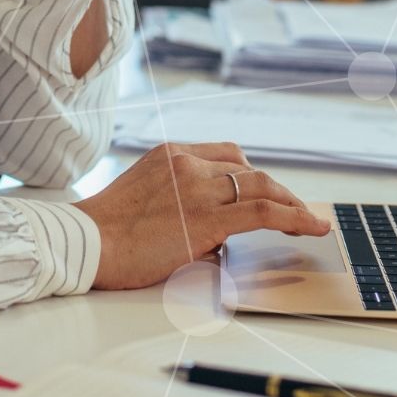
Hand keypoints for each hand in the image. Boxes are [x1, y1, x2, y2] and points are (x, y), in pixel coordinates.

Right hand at [73, 142, 330, 290]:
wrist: (85, 242)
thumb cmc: (104, 234)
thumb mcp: (142, 200)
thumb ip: (178, 206)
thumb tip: (213, 240)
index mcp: (170, 154)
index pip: (227, 154)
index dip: (252, 174)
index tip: (266, 191)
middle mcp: (188, 164)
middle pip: (247, 169)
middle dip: (277, 190)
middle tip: (295, 209)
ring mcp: (198, 188)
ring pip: (261, 187)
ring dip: (290, 203)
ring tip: (309, 221)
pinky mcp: (207, 218)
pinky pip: (262, 212)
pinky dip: (293, 217)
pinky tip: (311, 227)